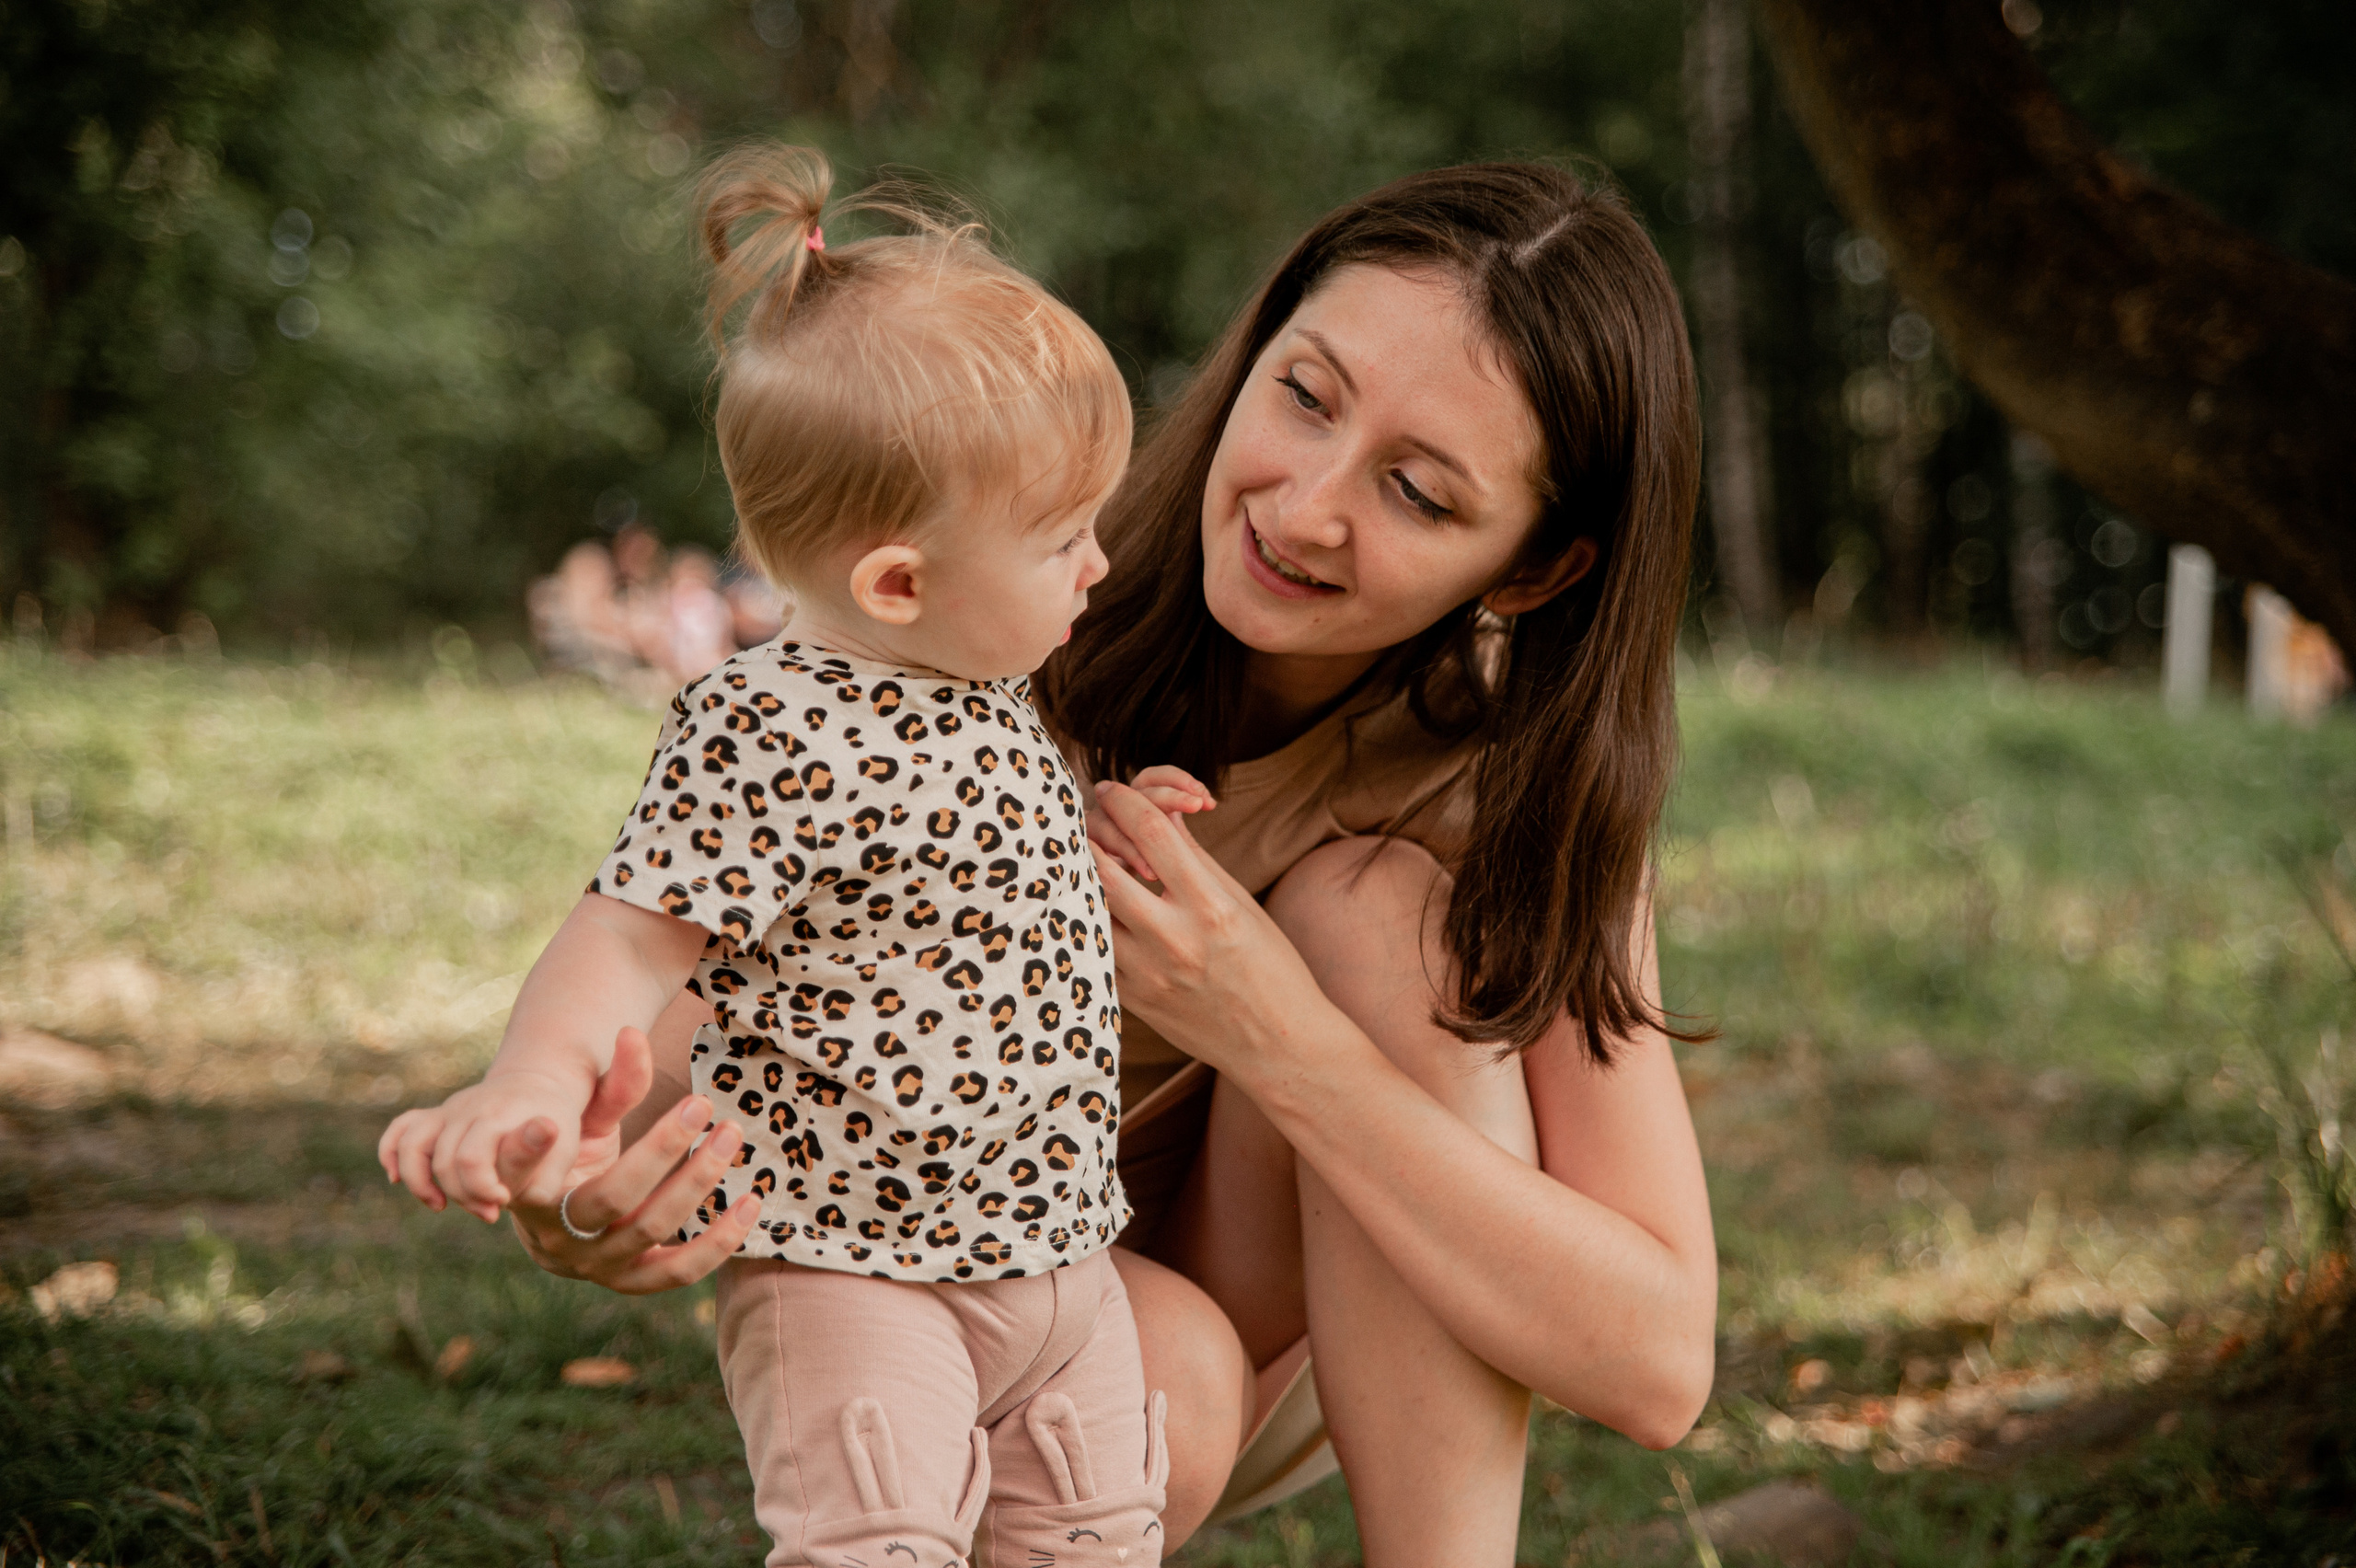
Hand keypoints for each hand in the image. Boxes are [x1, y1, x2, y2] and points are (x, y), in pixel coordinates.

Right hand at [379, 1066, 589, 1223]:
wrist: (540, 1086)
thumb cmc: (554, 1126)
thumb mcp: (564, 1150)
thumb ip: (540, 1174)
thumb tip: (511, 1190)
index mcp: (501, 1117)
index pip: (471, 1158)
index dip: (481, 1189)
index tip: (503, 1201)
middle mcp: (470, 1109)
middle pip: (444, 1161)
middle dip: (463, 1196)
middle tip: (491, 1213)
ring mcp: (450, 1110)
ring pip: (413, 1146)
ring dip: (420, 1183)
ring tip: (440, 1206)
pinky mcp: (438, 1114)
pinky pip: (401, 1127)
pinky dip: (390, 1152)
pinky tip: (396, 1179)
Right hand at [497, 1025, 764, 1293]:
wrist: (570, 1218)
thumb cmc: (575, 1156)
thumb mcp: (583, 1121)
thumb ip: (611, 1085)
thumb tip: (632, 1032)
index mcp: (530, 1195)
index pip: (523, 1174)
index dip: (530, 1150)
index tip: (555, 1117)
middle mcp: (559, 1239)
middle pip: (613, 1198)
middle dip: (663, 1149)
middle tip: (704, 1103)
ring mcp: (597, 1267)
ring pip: (651, 1230)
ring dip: (698, 1182)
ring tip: (731, 1136)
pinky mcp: (632, 1282)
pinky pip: (679, 1272)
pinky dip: (719, 1241)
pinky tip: (750, 1202)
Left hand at [1087, 779, 1329, 1077]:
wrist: (1279, 1047)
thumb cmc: (1271, 968)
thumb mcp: (1240, 903)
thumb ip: (1192, 857)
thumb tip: (1156, 811)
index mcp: (1211, 909)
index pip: (1150, 830)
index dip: (1125, 798)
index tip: (1113, 789)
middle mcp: (1173, 941)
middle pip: (1102, 863)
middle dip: (1091, 828)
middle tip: (1092, 818)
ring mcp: (1145, 975)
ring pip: (1085, 904)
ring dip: (1082, 871)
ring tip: (1091, 855)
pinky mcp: (1129, 999)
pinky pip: (1091, 944)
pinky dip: (1088, 913)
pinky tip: (1095, 900)